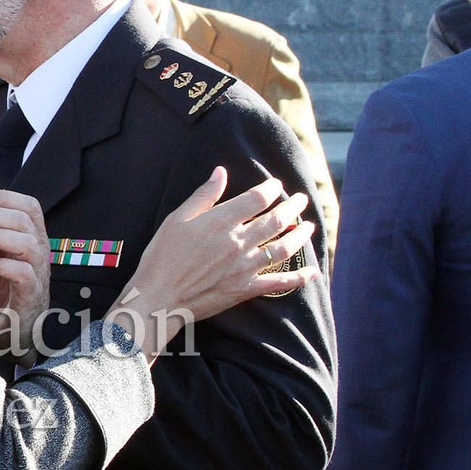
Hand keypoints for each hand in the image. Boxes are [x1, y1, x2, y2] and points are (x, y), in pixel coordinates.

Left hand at [0, 189, 49, 359]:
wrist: (16, 334)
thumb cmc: (6, 293)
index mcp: (34, 240)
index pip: (30, 206)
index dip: (4, 197)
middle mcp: (41, 254)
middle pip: (24, 220)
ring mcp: (39, 275)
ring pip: (27, 242)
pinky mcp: (31, 296)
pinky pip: (23, 273)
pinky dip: (1, 266)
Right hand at [109, 167, 317, 360]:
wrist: (158, 296)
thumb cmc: (161, 257)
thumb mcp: (176, 220)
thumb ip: (203, 196)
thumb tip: (221, 173)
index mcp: (221, 222)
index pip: (257, 199)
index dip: (271, 189)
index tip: (275, 185)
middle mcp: (239, 242)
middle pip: (276, 220)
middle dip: (293, 207)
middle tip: (301, 200)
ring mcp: (246, 267)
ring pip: (284, 247)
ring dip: (300, 235)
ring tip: (308, 227)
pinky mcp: (246, 289)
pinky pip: (280, 282)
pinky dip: (299, 277)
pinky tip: (312, 271)